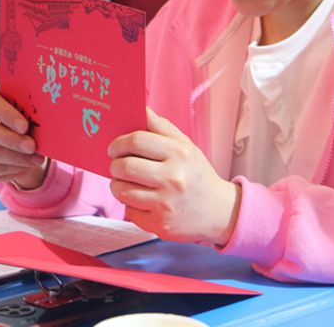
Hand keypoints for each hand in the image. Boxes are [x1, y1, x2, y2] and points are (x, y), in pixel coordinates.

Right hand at [0, 89, 47, 188]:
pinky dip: (14, 168)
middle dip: (10, 140)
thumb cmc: (24, 113)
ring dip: (15, 157)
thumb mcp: (25, 101)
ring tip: (37, 158)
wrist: (21, 137)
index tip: (25, 125)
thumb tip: (0, 67)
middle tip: (32, 146)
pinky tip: (30, 164)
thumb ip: (19, 86)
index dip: (5, 114)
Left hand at [108, 108, 240, 245]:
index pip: (137, 140)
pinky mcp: (160, 224)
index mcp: (180, 153)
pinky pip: (129, 211)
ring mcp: (166, 203)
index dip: (118, 143)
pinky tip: (141, 200)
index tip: (114, 148)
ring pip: (122, 190)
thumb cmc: (197, 175)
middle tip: (116, 165)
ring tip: (125, 183)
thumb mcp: (187, 147)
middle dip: (114, 165)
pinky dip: (130, 204)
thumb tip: (141, 108)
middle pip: (125, 166)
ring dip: (117, 185)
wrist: (219, 211)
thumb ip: (162, 127)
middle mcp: (173, 177)